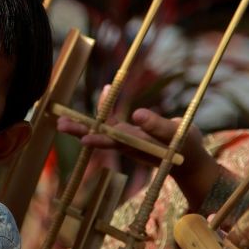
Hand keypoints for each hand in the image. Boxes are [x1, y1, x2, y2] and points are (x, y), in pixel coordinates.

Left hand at [57, 85, 217, 207]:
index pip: (114, 143)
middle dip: (80, 130)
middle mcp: (128, 144)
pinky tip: (106, 89)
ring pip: (102, 130)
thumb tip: (137, 114)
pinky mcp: (130, 133)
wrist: (188, 159)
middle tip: (60, 125)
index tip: (83, 139)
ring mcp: (127, 138)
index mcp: (138, 147)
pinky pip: (114, 120)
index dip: (98, 140)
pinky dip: (108, 106)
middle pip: (100, 137)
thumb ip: (158, 126)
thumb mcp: (177, 135)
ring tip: (63, 117)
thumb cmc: (186, 148)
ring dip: (84, 123)